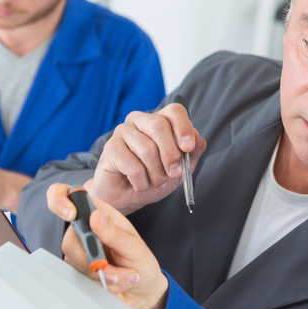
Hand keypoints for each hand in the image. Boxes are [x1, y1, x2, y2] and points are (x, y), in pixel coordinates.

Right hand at [48, 183, 168, 308]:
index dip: (60, 201)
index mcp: (101, 215)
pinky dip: (102, 284)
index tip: (71, 215)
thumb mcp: (134, 247)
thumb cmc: (142, 263)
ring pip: (75, 263)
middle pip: (69, 240)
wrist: (143, 291)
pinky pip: (80, 278)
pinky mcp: (78, 271)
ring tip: (124, 275)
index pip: (71, 198)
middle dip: (94, 259)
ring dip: (104, 274)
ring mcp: (80, 251)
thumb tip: (94, 217)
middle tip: (115, 267)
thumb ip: (114, 233)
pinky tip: (115, 282)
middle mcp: (87, 230)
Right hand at [89, 102, 206, 214]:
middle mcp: (139, 120)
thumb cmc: (153, 178)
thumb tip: (196, 140)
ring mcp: (122, 131)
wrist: (127, 197)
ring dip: (156, 174)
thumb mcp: (180, 168)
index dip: (183, 127)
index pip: (174, 110)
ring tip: (156, 183)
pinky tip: (139, 185)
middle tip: (175, 173)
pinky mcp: (111, 148)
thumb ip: (192, 153)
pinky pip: (134, 166)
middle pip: (160, 125)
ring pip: (147, 149)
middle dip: (171, 154)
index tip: (188, 147)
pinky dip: (141, 182)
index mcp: (158, 120)